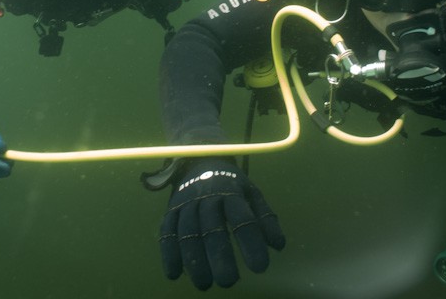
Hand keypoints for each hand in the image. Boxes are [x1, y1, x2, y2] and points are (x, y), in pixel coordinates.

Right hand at [159, 158, 284, 288]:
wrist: (200, 160)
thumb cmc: (231, 184)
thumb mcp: (252, 194)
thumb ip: (265, 218)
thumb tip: (278, 246)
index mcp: (232, 192)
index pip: (243, 218)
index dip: (251, 242)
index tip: (260, 267)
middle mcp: (208, 196)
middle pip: (212, 227)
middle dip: (219, 255)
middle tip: (228, 281)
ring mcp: (187, 202)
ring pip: (188, 231)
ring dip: (194, 260)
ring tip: (205, 285)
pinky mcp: (171, 209)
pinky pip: (167, 231)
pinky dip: (169, 253)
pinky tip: (175, 274)